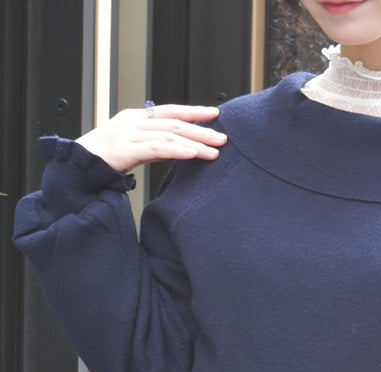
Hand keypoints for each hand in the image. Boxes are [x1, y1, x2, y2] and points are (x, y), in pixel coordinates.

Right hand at [76, 104, 227, 173]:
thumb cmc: (102, 161)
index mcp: (134, 118)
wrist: (75, 169)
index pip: (169, 111)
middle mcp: (132, 122)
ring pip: (168, 134)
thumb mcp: (133, 149)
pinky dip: (178, 150)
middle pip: (173, 122)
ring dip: (195, 142)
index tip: (214, 113)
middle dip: (201, 129)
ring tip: (215, 150)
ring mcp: (128, 134)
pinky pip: (157, 148)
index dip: (192, 112)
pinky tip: (193, 154)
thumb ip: (155, 146)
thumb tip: (180, 148)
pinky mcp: (125, 149)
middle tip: (222, 136)